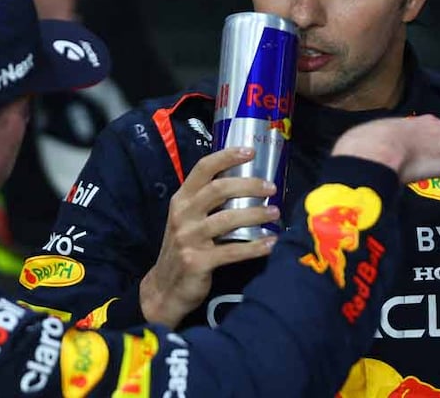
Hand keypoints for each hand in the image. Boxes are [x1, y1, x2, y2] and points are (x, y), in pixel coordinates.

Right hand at [140, 147, 280, 327]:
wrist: (164, 288)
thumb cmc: (184, 249)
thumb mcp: (187, 221)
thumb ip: (207, 204)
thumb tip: (246, 186)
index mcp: (181, 200)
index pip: (203, 169)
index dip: (226, 156)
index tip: (250, 151)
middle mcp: (182, 215)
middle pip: (218, 189)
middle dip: (248, 185)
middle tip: (271, 187)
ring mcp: (188, 238)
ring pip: (227, 219)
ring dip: (255, 214)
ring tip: (275, 213)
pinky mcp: (197, 261)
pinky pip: (232, 251)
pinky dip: (254, 247)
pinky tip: (270, 244)